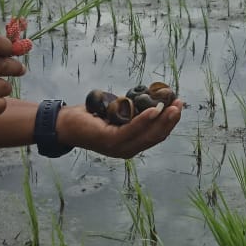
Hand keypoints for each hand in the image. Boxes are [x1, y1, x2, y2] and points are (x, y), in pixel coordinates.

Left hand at [57, 99, 183, 158]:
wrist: (65, 124)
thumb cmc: (90, 116)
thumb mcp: (116, 112)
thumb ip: (132, 110)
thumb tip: (149, 96)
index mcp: (131, 144)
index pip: (156, 135)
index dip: (170, 122)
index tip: (179, 105)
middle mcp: (128, 150)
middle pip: (156, 136)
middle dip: (171, 120)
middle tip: (180, 104)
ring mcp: (119, 148)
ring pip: (147, 135)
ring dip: (162, 120)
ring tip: (172, 106)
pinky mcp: (110, 142)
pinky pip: (131, 131)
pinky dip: (144, 120)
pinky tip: (154, 110)